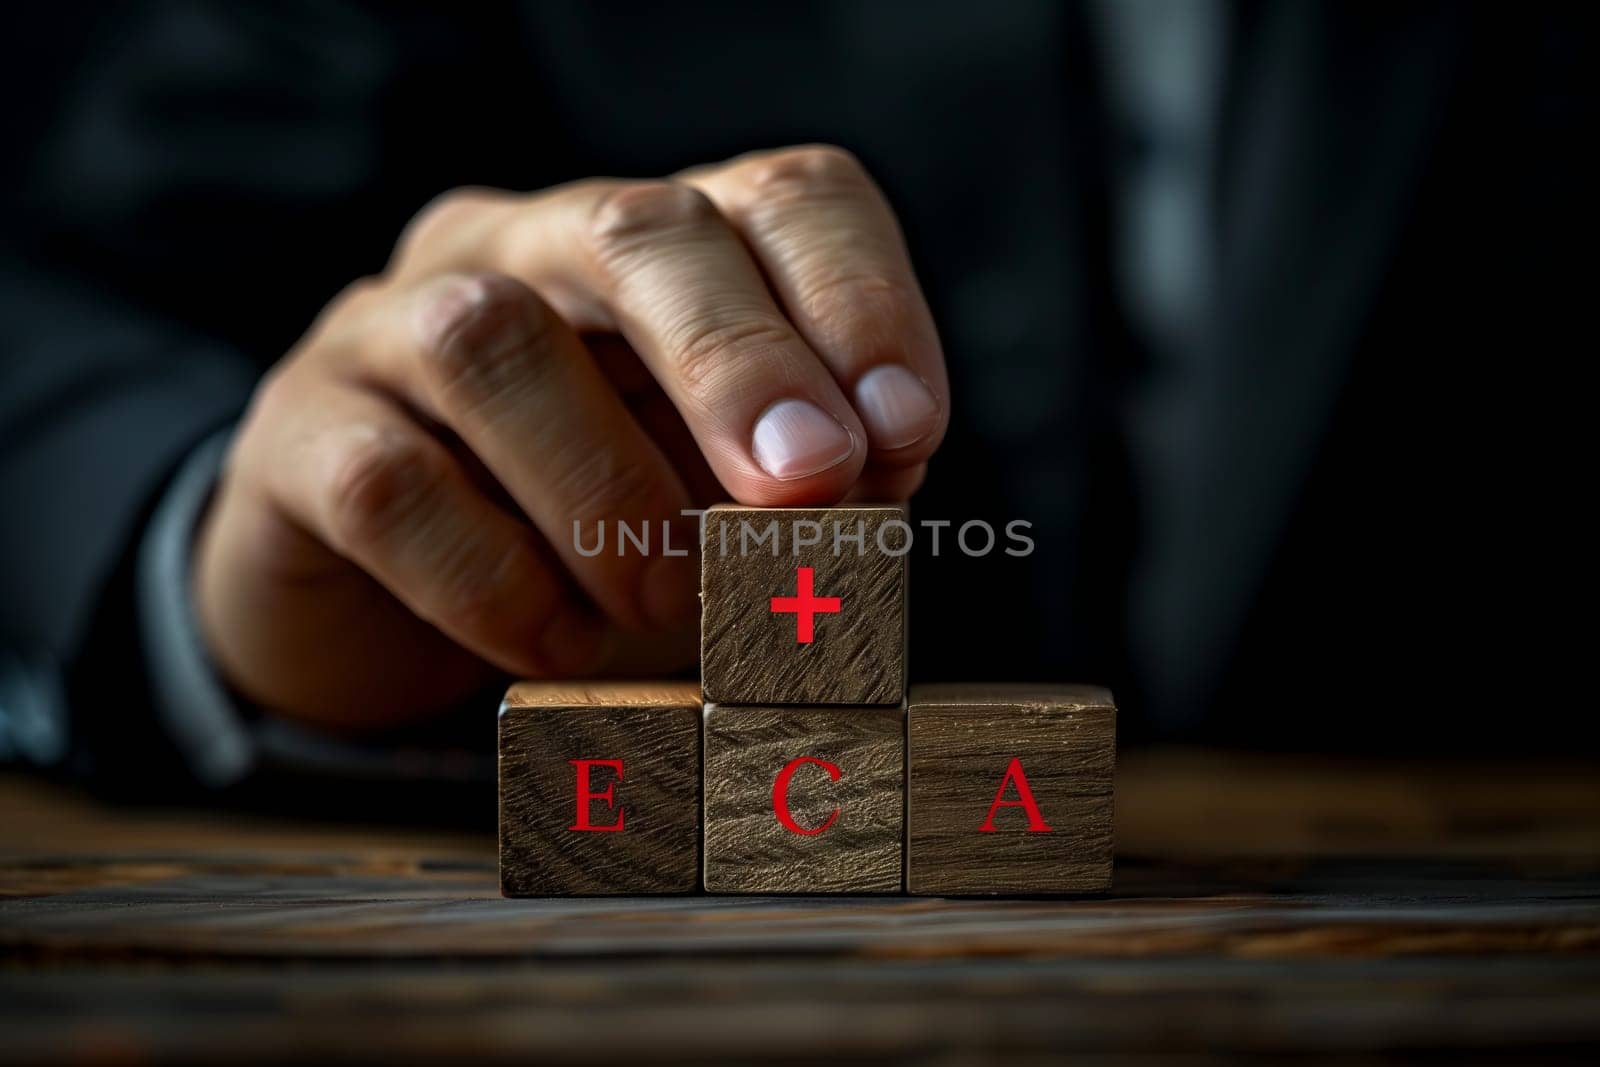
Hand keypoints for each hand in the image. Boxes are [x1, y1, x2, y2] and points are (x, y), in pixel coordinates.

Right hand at [192, 146, 948, 730]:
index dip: (859, 298)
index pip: (779, 198)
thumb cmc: (582, 531)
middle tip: (806, 483)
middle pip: (634, 229)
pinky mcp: (299, 437)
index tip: (908, 428)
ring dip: (608, 489)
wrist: (379, 594)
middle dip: (739, 360)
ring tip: (665, 596)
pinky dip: (497, 583)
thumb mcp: (715, 500)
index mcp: (652, 248)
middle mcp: (519, 250)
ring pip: (488, 341)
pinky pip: (392, 488)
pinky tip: (556, 640)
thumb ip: (800, 483)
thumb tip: (876, 475)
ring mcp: (390, 329)